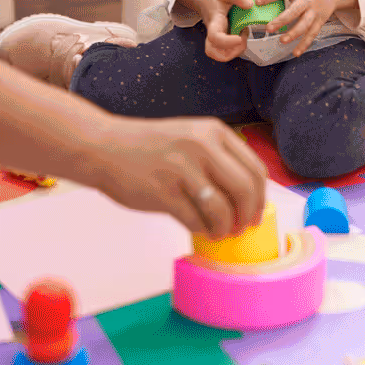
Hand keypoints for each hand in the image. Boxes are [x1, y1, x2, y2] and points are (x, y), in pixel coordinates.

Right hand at [89, 114, 267, 237]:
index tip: (257, 213)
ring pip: (222, 210)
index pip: (254, 169)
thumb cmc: (149, 147)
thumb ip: (218, 157)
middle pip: (245, 190)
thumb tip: (249, 196)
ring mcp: (181, 169)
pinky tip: (199, 229)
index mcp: (213, 132)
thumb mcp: (190, 137)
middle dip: (248, 216)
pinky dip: (202, 230)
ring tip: (219, 232)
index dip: (261, 197)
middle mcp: (201, 146)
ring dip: (225, 228)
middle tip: (242, 228)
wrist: (104, 147)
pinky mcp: (162, 192)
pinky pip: (195, 220)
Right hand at [179, 0, 255, 62]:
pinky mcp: (220, 39)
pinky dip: (236, 48)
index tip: (239, 38)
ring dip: (235, 51)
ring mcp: (216, 37)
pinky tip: (242, 34)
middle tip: (242, 40)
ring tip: (243, 36)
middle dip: (231, 53)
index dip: (227, 42)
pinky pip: (226, 51)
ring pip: (220, 55)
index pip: (215, 37)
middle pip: (213, 53)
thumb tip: (250, 5)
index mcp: (214, 21)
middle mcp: (213, 32)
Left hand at [257, 0, 355, 57]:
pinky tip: (296, 52)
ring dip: (293, 34)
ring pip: (304, 25)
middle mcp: (306, 0)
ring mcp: (314, 11)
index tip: (257, 1)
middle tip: (268, 28)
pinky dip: (304, 44)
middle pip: (294, 11)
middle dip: (281, 20)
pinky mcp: (321, 20)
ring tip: (281, 41)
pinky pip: (312, 34)